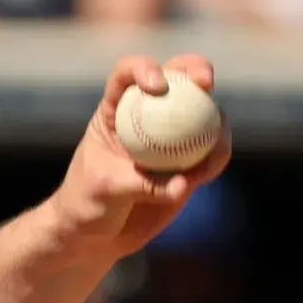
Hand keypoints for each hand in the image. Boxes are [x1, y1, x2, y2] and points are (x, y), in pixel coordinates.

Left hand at [47, 54, 230, 266]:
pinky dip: (216, 158)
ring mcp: (172, 137)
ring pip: (205, 113)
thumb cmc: (87, 205)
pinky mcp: (189, 162)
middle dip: (196, 69)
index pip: (127, 74)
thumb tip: (182, 183)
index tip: (156, 86)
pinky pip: (212, 152)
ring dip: (216, 122)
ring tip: (210, 152)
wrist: (96, 235)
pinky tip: (207, 174)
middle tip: (205, 83)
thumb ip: (142, 183)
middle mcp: (146, 115)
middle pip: (177, 77)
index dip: (143, 68)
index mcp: (115, 110)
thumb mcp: (104, 190)